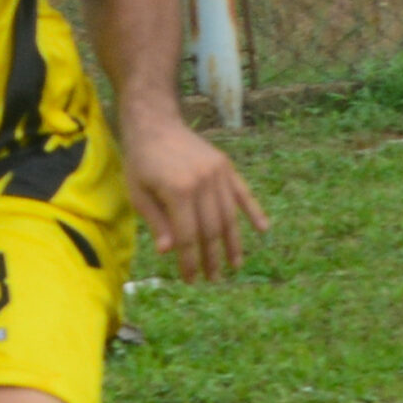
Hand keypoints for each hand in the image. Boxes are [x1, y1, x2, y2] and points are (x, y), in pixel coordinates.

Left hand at [119, 115, 269, 280]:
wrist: (155, 123)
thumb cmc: (141, 161)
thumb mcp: (138, 193)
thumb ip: (157, 221)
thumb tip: (169, 252)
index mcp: (178, 191)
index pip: (187, 236)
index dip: (190, 261)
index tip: (192, 279)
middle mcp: (203, 182)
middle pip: (211, 229)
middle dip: (212, 258)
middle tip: (213, 278)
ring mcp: (217, 173)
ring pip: (229, 215)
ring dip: (233, 243)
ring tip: (235, 264)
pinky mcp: (225, 165)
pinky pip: (242, 192)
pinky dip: (254, 211)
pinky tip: (264, 229)